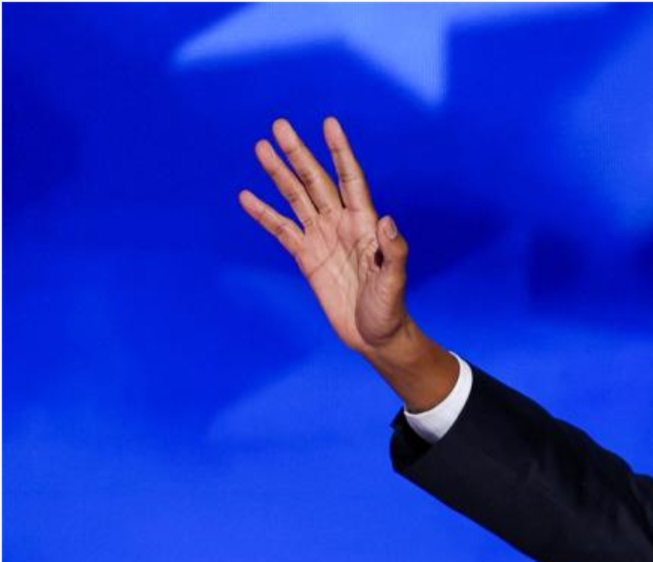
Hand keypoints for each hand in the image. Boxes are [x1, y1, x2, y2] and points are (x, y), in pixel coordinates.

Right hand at [237, 117, 412, 357]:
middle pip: (316, 181)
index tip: (329, 124)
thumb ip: (394, 252)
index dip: (340, 152)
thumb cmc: (391, 309)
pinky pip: (282, 230)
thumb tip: (387, 220)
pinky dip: (264, 214)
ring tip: (261, 147)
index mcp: (365, 224)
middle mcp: (342, 224)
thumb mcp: (396, 282)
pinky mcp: (306, 257)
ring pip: (296, 198)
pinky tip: (246, 197)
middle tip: (279, 125)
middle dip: (299, 154)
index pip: (351, 179)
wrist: (375, 337)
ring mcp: (322, 238)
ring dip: (279, 174)